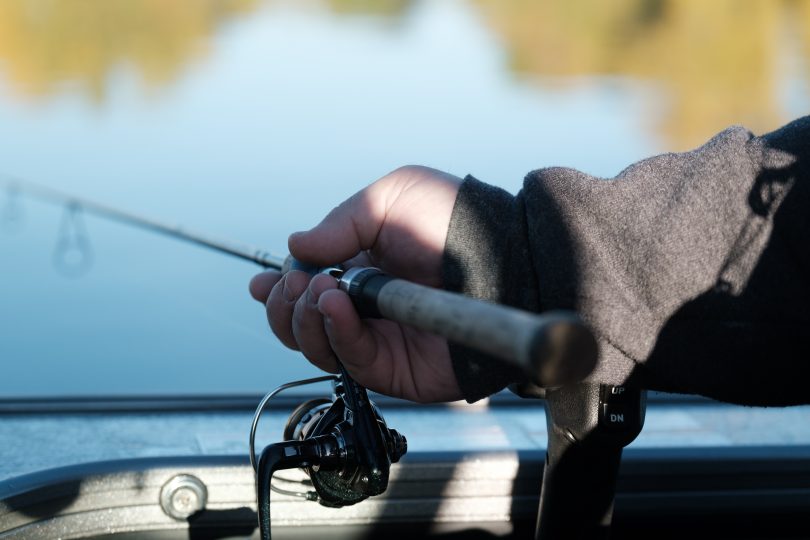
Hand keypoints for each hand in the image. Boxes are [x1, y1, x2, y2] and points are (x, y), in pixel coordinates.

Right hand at [249, 166, 463, 402]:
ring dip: (304, 319)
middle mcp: (369, 308)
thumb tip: (295, 247)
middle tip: (293, 285)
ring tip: (319, 292)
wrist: (504, 257)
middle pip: (303, 324)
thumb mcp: (390, 199)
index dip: (280, 289)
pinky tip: (334, 305)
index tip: (262, 283)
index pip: (309, 289)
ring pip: (318, 347)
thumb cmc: (452, 220)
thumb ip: (340, 223)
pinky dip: (334, 334)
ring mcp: (382, 340)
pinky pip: (351, 361)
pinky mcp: (397, 369)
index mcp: (364, 269)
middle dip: (285, 305)